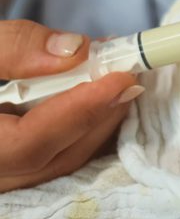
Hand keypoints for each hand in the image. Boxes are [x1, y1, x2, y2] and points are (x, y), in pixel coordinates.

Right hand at [0, 20, 139, 191]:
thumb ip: (14, 47)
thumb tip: (75, 52)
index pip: (30, 144)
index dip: (80, 111)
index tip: (120, 78)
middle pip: (54, 158)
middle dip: (99, 114)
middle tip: (128, 71)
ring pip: (59, 163)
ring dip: (96, 120)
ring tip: (113, 76)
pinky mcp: (10, 171)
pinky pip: (53, 158)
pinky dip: (81, 127)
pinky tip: (96, 94)